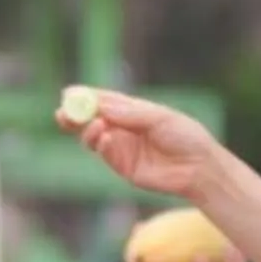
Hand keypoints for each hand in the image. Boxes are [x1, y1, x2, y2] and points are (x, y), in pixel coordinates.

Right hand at [69, 90, 229, 201]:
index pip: (104, 101)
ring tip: (95, 125)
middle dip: (75, 116)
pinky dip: (101, 145)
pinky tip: (106, 139)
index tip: (69, 93)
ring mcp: (122, 147)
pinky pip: (105, 153)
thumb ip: (131, 113)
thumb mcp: (160, 117)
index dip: (85, 97)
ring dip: (87, 130)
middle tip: (62, 113)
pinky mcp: (123, 166)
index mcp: (133, 111)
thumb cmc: (186, 136)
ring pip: (93, 137)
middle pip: (91, 119)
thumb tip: (102, 108)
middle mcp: (124, 128)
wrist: (199, 168)